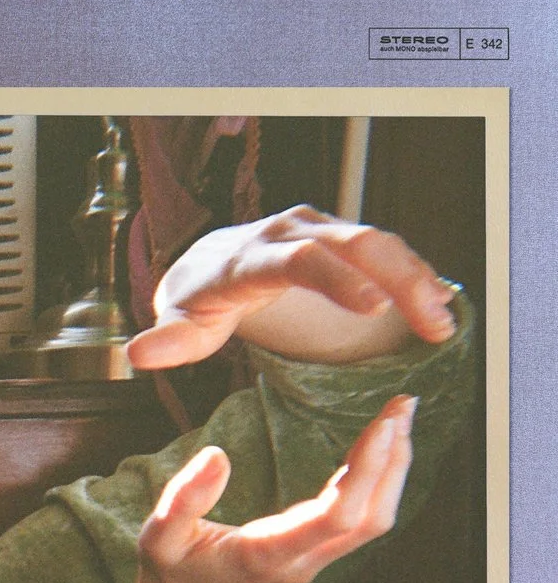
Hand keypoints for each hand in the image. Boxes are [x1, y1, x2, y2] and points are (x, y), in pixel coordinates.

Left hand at [126, 205, 458, 369]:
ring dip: (414, 277)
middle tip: (432, 320)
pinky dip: (411, 273)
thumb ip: (166, 341)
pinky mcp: (335, 238)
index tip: (373, 308)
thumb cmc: (197, 301)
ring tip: (443, 320)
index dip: (338, 279)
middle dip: (398, 279)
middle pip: (353, 244)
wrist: (205, 265)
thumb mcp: (179, 325)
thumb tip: (138, 352)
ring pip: (375, 242)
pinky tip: (436, 303)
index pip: (300, 259)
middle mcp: (289, 232)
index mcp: (252, 257)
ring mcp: (316, 230)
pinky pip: (380, 249)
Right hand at [135, 394, 416, 582]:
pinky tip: (379, 441)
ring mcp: (313, 559)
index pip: (333, 519)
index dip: (365, 472)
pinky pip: (362, 517)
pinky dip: (378, 476)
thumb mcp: (159, 535)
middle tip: (402, 404)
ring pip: (374, 520)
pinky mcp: (318, 549)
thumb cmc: (172, 567)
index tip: (382, 425)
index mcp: (265, 555)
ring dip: (393, 467)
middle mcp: (300, 561)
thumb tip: (217, 455)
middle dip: (393, 461)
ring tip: (398, 413)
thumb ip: (183, 499)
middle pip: (370, 518)